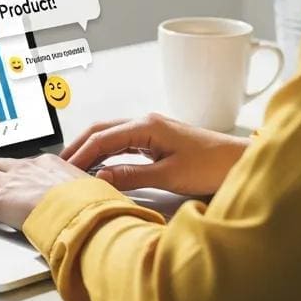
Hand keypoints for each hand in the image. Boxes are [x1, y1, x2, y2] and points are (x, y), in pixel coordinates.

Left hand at [0, 154, 86, 229]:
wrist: (80, 211)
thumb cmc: (90, 205)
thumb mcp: (91, 193)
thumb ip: (86, 196)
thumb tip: (96, 203)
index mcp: (50, 164)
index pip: (28, 164)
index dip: (18, 171)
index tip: (16, 176)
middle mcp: (27, 168)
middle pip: (0, 164)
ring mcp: (11, 182)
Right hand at [61, 112, 249, 195]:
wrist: (241, 162)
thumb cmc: (211, 166)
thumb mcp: (169, 175)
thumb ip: (132, 176)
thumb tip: (99, 178)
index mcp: (147, 126)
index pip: (103, 138)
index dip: (81, 154)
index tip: (64, 170)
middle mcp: (146, 122)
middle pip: (102, 130)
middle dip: (79, 147)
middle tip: (60, 167)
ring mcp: (152, 130)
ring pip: (112, 135)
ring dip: (92, 149)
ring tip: (74, 168)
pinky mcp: (158, 140)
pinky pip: (124, 143)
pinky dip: (108, 153)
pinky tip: (101, 167)